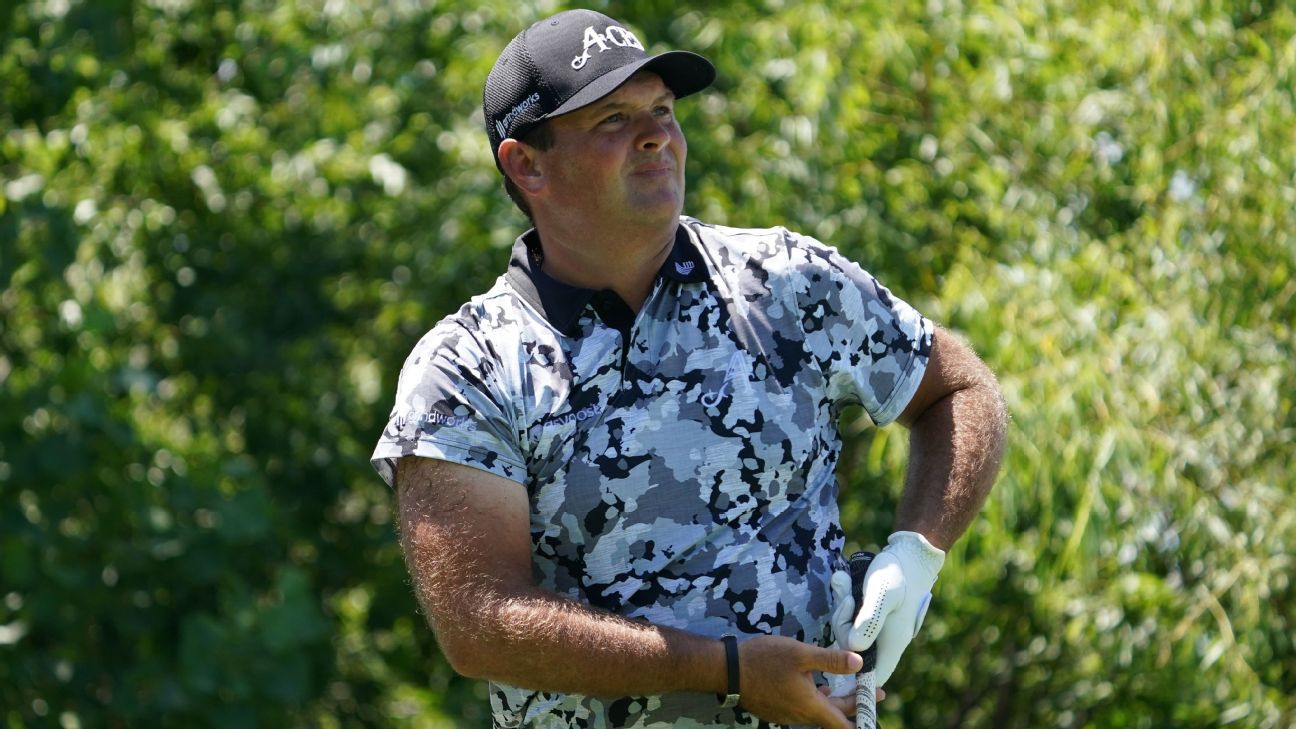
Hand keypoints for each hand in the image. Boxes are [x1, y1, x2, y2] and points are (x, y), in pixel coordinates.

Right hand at [734, 634, 862, 728]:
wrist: (727, 670)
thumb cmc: (763, 659)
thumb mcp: (800, 653)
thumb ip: (831, 660)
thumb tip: (859, 663)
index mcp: (810, 706)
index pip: (843, 724)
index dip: (863, 716)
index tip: (877, 702)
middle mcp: (800, 716)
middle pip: (834, 715)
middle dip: (854, 704)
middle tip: (872, 691)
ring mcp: (787, 715)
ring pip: (819, 712)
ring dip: (835, 702)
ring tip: (847, 689)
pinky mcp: (776, 710)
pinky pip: (804, 709)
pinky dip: (817, 700)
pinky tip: (817, 686)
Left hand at [829, 531, 944, 687]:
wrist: (908, 554)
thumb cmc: (897, 573)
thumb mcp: (882, 593)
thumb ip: (869, 620)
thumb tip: (854, 647)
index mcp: (891, 643)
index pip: (874, 676)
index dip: (855, 675)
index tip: (839, 653)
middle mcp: (885, 639)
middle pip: (853, 650)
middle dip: (842, 624)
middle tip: (846, 598)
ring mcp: (877, 627)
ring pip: (849, 630)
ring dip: (842, 609)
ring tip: (845, 582)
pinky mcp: (870, 615)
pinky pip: (850, 615)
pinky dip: (844, 600)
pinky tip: (845, 580)